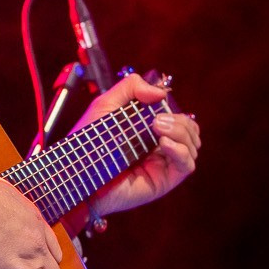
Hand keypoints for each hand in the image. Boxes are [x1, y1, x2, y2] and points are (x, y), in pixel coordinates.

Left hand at [68, 72, 199, 221]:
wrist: (76, 174)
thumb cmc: (87, 142)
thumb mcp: (106, 105)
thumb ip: (131, 88)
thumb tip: (162, 92)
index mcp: (148, 131)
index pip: (178, 118)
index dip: (175, 110)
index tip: (160, 103)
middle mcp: (158, 147)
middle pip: (190, 130)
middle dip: (180, 121)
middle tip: (156, 120)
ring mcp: (162, 164)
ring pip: (192, 145)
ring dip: (182, 132)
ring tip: (157, 129)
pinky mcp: (163, 180)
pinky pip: (186, 165)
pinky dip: (181, 151)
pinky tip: (163, 144)